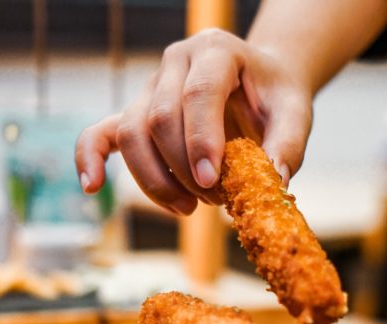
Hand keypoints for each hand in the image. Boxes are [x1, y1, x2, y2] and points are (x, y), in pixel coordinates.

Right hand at [75, 28, 311, 214]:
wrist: (259, 84)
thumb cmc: (275, 99)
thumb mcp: (295, 115)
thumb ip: (287, 146)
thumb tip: (273, 185)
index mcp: (216, 52)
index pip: (198, 94)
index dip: (200, 141)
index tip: (210, 182)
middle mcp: (176, 62)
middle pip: (159, 118)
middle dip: (183, 170)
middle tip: (215, 200)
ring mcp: (151, 86)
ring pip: (131, 133)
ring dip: (154, 180)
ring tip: (187, 209)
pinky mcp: (138, 111)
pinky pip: (102, 131)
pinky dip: (90, 157)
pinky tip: (91, 187)